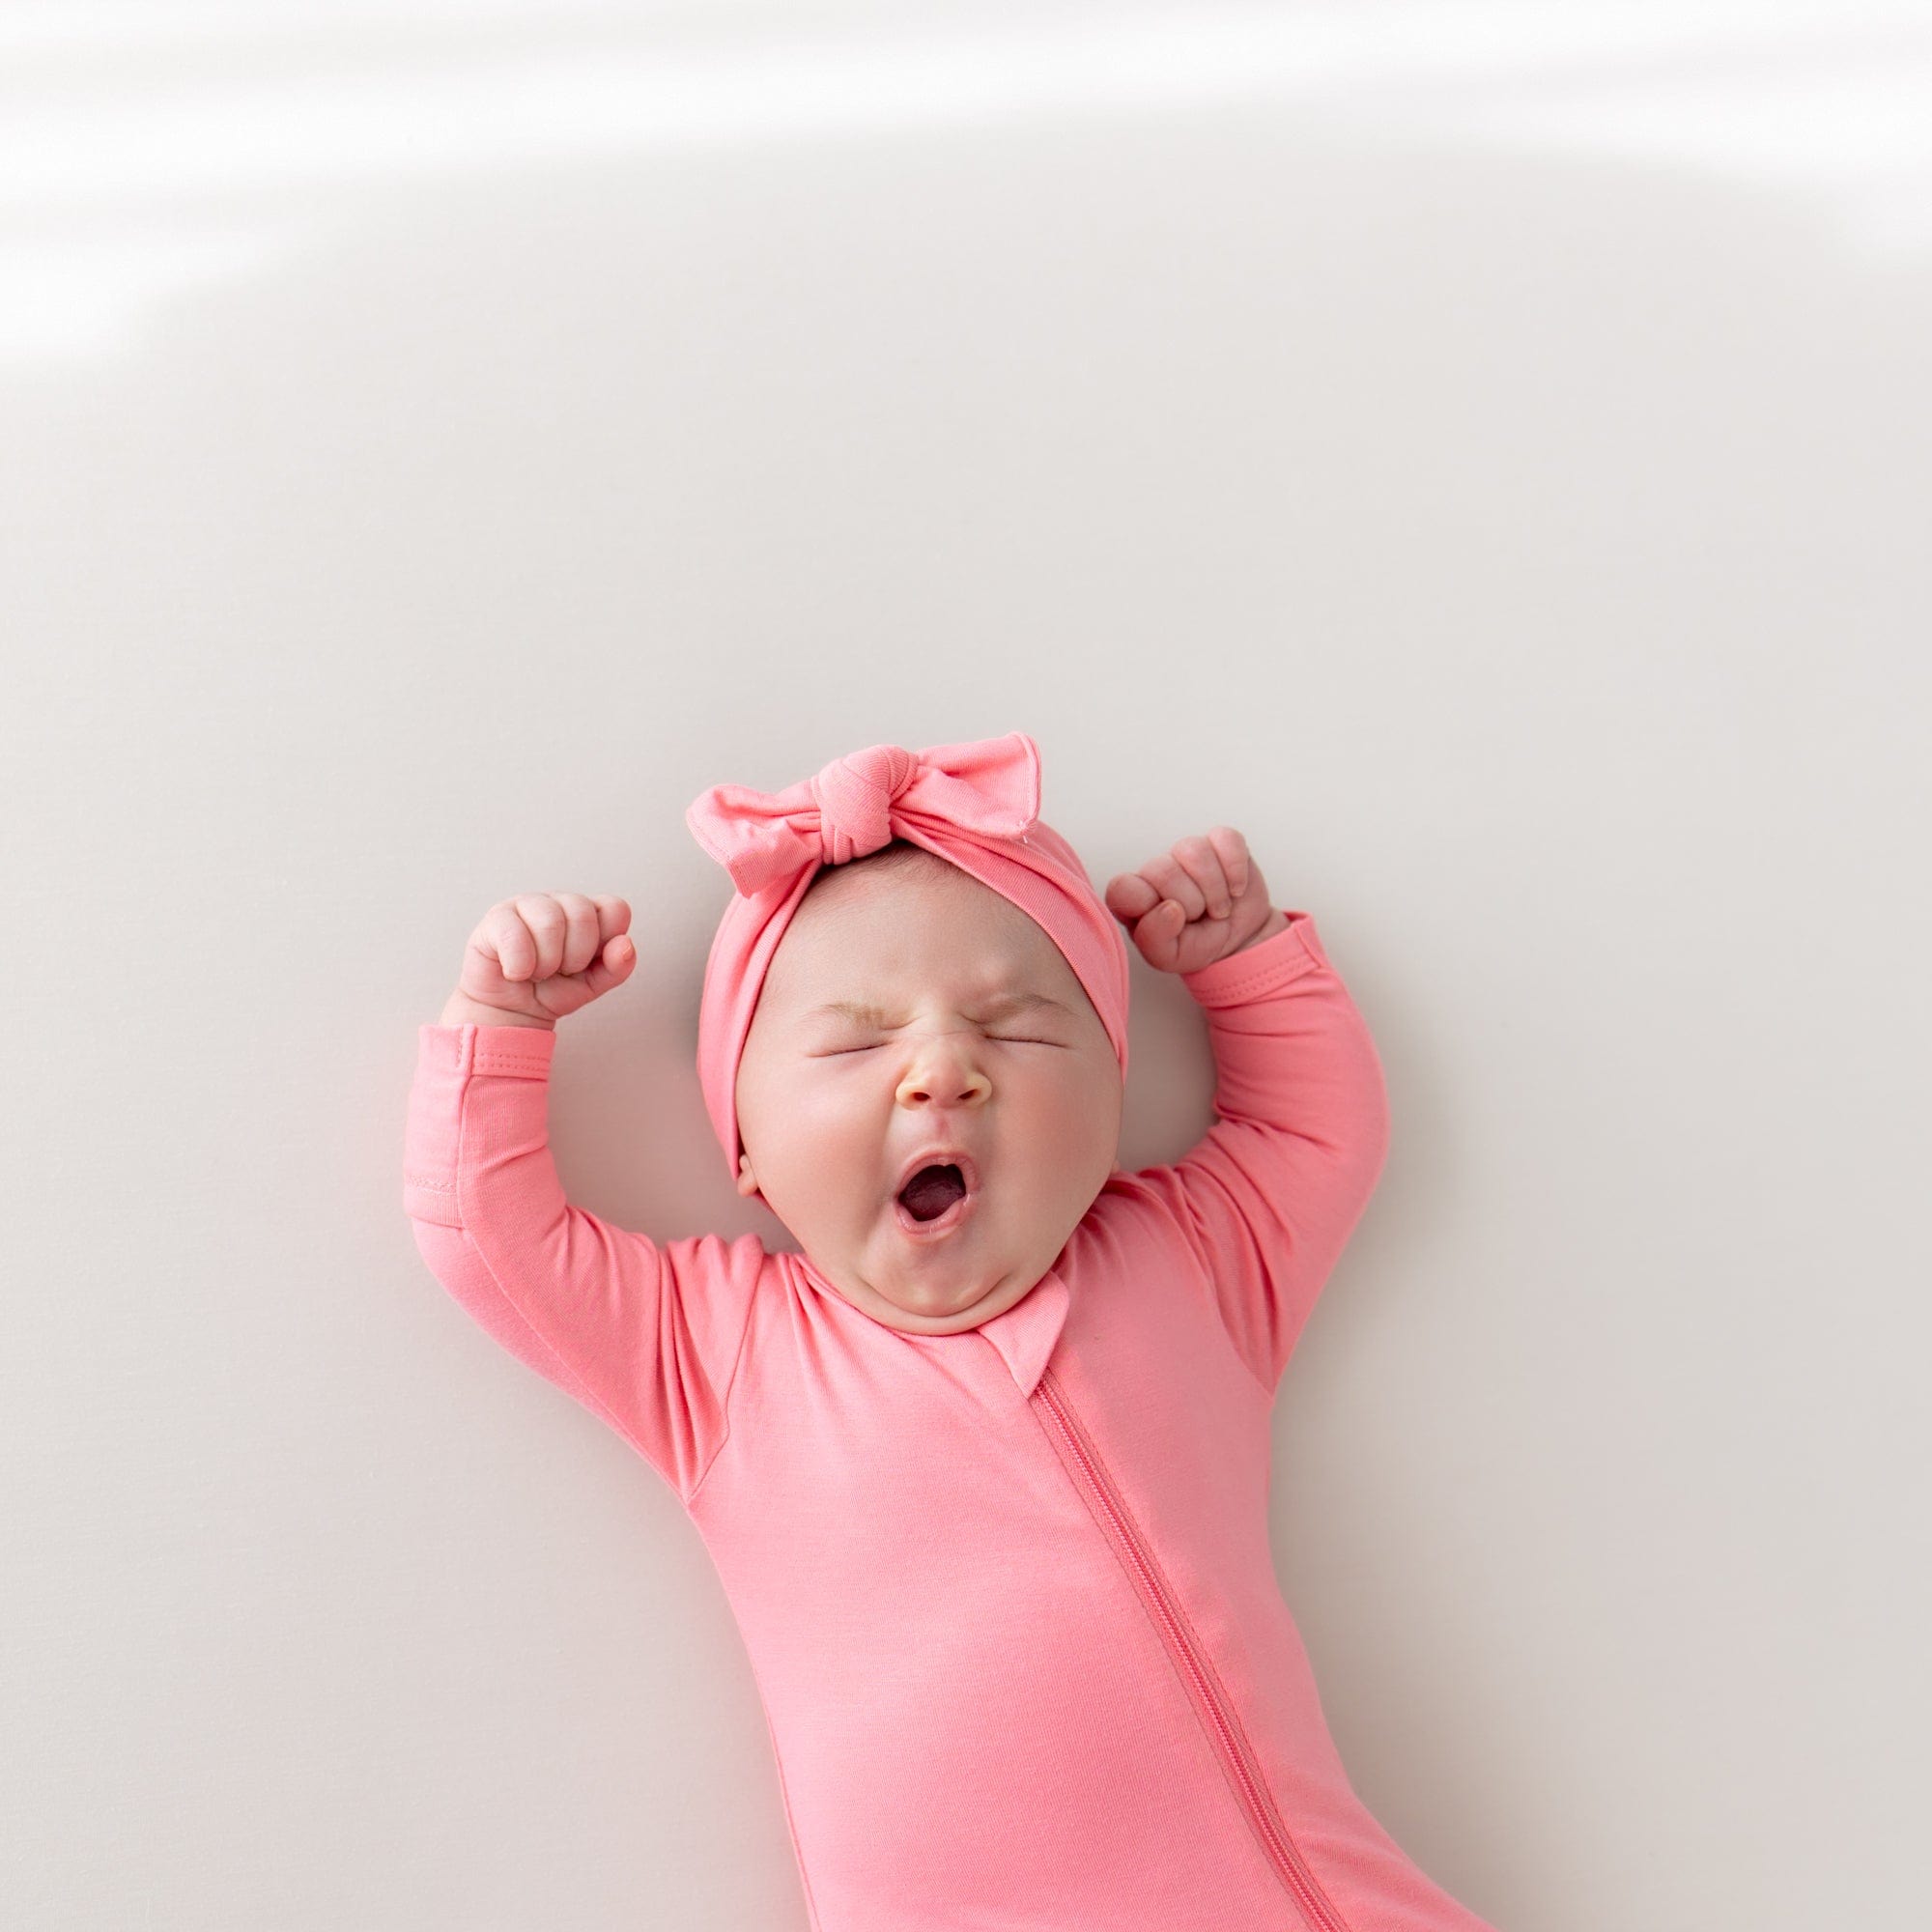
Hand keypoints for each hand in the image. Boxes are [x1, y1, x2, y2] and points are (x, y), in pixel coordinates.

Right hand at [440, 893, 635, 1027]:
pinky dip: (520, 965)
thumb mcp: (593, 984)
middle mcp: (558, 902)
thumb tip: (625, 944)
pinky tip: (516, 972)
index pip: (615, 909)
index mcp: (587, 912)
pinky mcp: (496, 919)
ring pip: (550, 921)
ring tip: (537, 972)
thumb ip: (617, 966)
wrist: (511, 1012)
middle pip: (583, 914)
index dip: (605, 942)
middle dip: (575, 957)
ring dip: (546, 962)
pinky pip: (514, 935)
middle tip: (558, 970)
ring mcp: (526, 904)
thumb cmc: (552, 990)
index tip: (587, 962)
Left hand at [1104, 829, 1284, 974]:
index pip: (1121, 888)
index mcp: (1134, 898)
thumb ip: (1155, 939)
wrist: (1239, 939)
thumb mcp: (1171, 956)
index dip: (1146, 903)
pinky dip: (1235, 871)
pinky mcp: (1219, 842)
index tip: (1171, 919)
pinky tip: (1235, 889)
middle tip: (1200, 917)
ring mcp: (1186, 852)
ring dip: (1215, 890)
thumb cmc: (1197, 944)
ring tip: (1219, 909)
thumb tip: (1170, 909)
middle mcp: (1156, 870)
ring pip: (1194, 853)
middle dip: (1191, 903)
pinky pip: (1226, 840)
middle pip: (1164, 871)